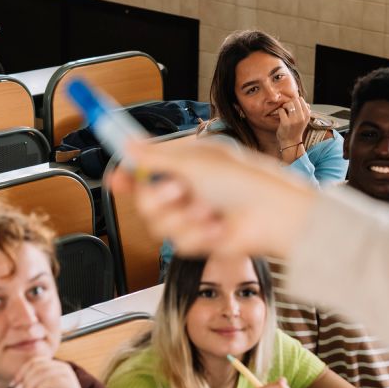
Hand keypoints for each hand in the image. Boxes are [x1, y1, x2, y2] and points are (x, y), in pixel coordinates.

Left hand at [11, 357, 91, 387]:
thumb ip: (33, 380)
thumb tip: (18, 374)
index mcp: (56, 367)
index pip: (35, 361)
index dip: (21, 371)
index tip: (13, 385)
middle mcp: (63, 368)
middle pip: (37, 366)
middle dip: (25, 380)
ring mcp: (68, 376)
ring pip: (42, 372)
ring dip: (30, 386)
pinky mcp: (70, 387)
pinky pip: (50, 382)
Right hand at [107, 138, 316, 258]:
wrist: (273, 215)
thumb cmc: (245, 181)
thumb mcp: (196, 161)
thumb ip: (157, 156)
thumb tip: (128, 143)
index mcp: (184, 164)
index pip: (144, 166)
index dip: (126, 172)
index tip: (116, 177)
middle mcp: (185, 189)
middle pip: (143, 200)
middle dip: (157, 198)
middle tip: (178, 190)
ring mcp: (192, 216)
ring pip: (158, 225)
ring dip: (183, 218)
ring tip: (209, 211)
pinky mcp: (200, 240)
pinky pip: (179, 243)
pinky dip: (199, 235)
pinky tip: (219, 228)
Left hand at [273, 95, 311, 148]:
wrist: (291, 142)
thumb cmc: (296, 129)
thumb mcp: (304, 120)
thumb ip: (304, 110)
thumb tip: (303, 101)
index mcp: (307, 115)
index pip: (301, 99)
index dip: (295, 101)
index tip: (292, 106)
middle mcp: (302, 117)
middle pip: (294, 100)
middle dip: (289, 103)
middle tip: (286, 108)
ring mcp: (294, 120)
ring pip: (288, 104)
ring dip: (284, 106)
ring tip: (284, 111)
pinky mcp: (285, 123)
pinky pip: (281, 110)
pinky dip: (279, 111)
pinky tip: (281, 115)